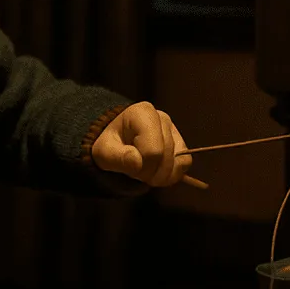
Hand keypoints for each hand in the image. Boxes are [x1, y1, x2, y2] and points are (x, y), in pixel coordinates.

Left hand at [91, 101, 207, 188]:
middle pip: (166, 157)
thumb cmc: (109, 145)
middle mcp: (162, 118)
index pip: (153, 150)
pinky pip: (185, 164)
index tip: (130, 167)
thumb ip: (118, 157)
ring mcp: (174, 130)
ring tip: (144, 170)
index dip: (143, 167)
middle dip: (150, 172)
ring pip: (178, 162)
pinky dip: (172, 174)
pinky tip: (157, 173)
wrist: (116, 143)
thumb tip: (137, 162)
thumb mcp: (104, 152)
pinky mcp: (181, 142)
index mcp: (143, 114)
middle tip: (135, 171)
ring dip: (160, 175)